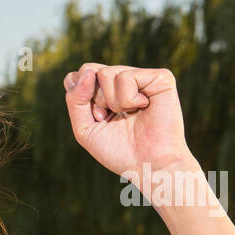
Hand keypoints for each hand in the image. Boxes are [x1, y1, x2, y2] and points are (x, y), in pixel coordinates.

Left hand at [63, 63, 190, 177]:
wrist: (148, 165)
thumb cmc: (118, 150)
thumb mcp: (84, 129)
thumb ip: (75, 100)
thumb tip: (86, 71)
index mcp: (105, 91)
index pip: (76, 76)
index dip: (79, 98)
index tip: (97, 118)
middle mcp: (123, 80)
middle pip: (88, 70)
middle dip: (95, 100)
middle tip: (112, 116)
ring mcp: (141, 76)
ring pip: (105, 73)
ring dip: (113, 102)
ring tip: (130, 114)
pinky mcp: (160, 77)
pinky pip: (126, 77)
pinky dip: (128, 99)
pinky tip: (143, 107)